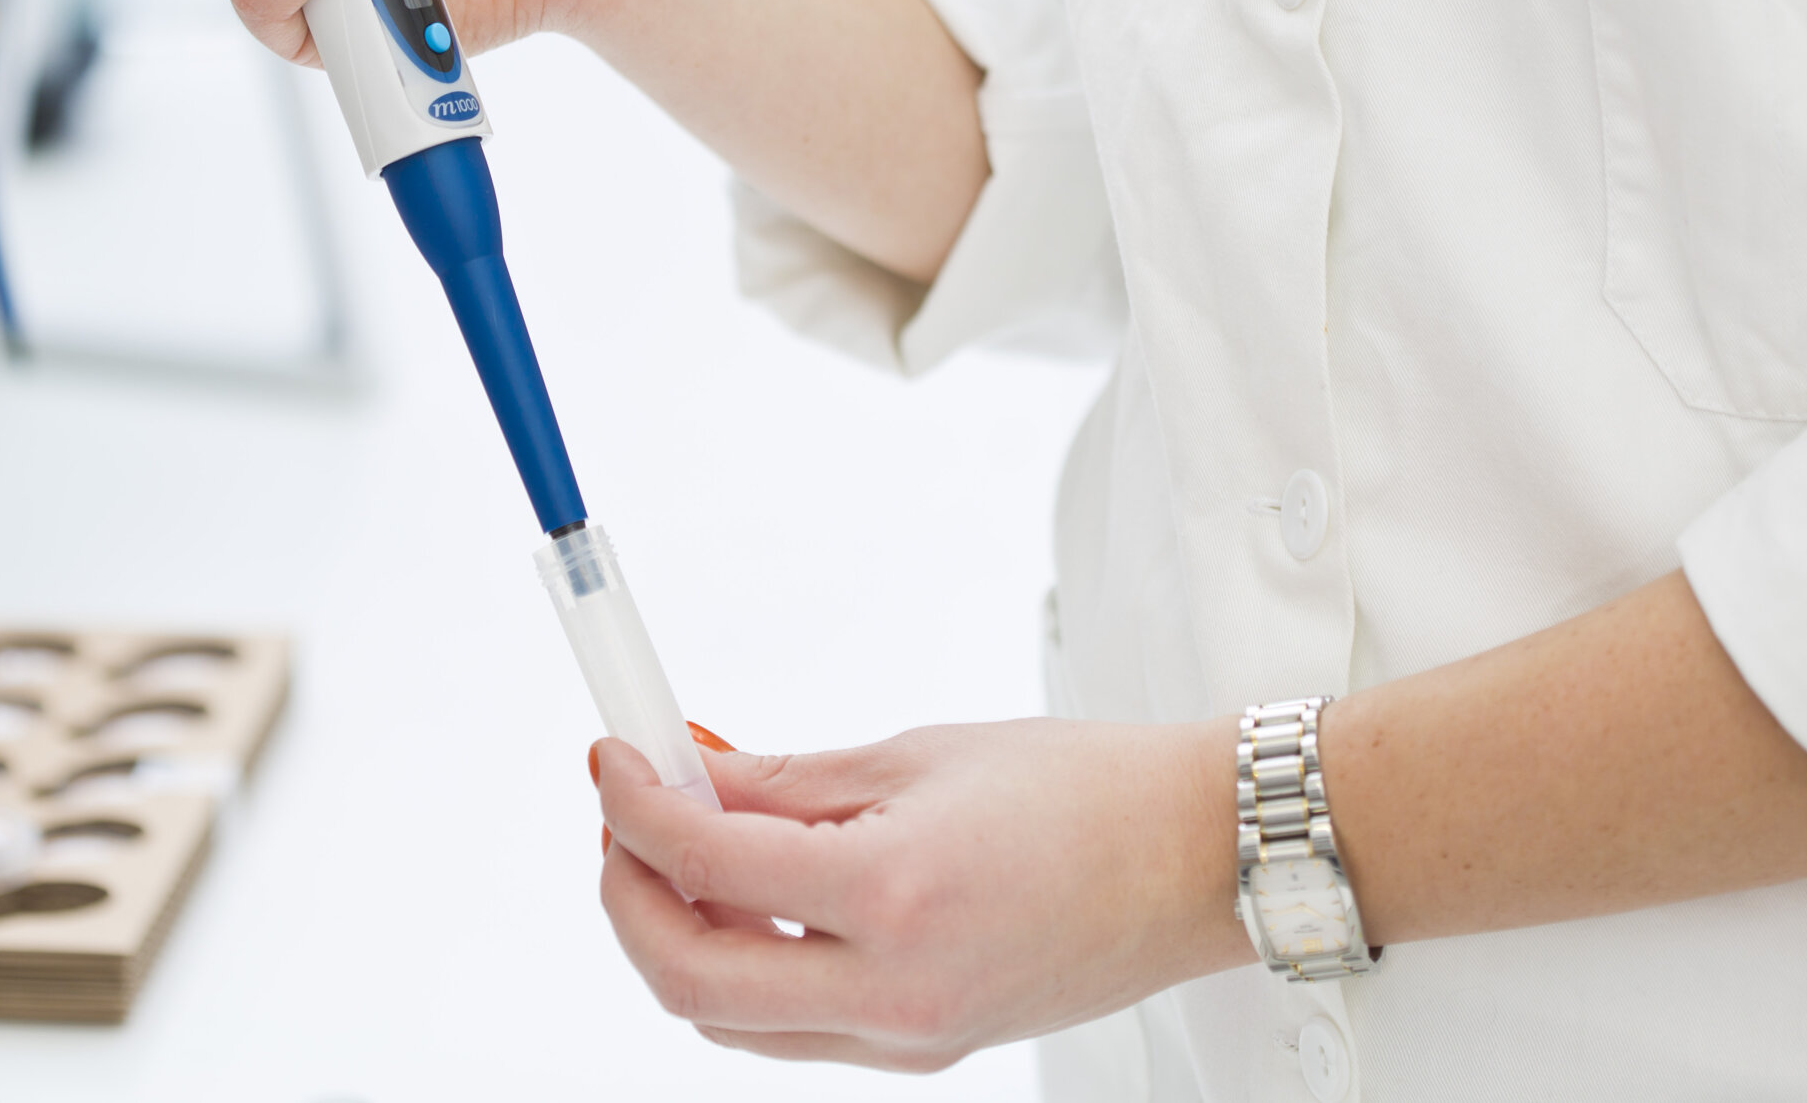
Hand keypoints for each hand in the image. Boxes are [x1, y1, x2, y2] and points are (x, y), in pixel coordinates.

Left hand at [591, 720, 1249, 1071]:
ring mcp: (913, 1037)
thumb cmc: (1084, 789)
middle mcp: (897, 990)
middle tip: (623, 821)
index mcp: (895, 894)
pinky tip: (753, 898)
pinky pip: (794, 1028)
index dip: (633, 808)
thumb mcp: (914, 755)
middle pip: (690, 981)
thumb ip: (782, 781)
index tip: (611, 761)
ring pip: (731, 1020)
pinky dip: (748, 966)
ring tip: (684, 849)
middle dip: (628, 898)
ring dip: (681, 937)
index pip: (707, 866)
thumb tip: (683, 778)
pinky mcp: (929, 1051)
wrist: (1196, 857)